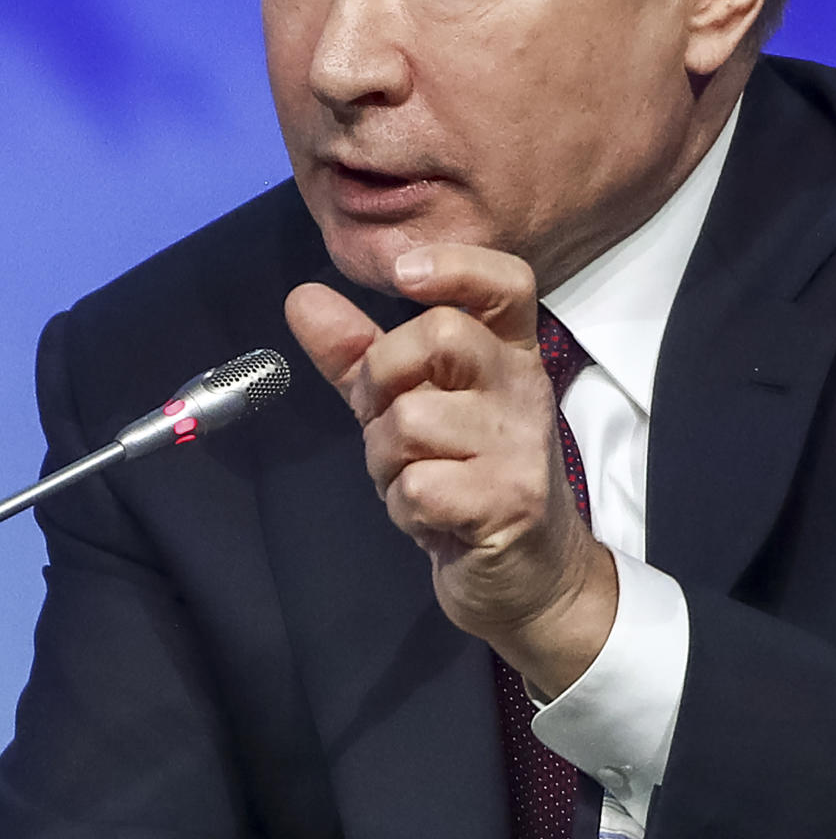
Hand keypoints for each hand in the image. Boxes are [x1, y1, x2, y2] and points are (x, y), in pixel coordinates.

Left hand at [285, 243, 616, 696]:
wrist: (528, 573)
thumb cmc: (466, 475)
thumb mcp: (412, 405)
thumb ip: (359, 352)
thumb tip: (303, 297)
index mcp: (508, 352)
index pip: (506, 280)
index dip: (454, 265)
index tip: (404, 275)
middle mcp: (523, 386)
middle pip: (440, 335)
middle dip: (381, 378)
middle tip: (384, 418)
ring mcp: (521, 444)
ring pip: (412, 419)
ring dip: (384, 459)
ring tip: (412, 479)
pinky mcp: (510, 502)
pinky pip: (418, 486)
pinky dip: (402, 507)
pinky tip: (429, 517)